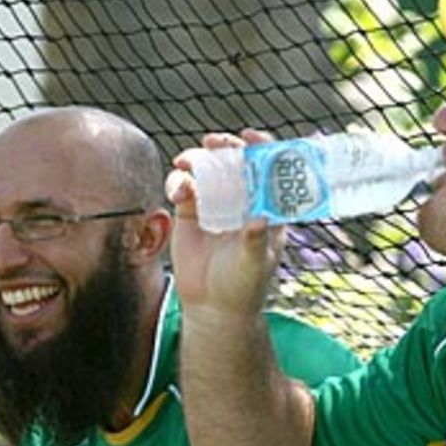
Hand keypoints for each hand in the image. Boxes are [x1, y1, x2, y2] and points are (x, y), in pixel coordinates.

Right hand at [167, 130, 285, 318]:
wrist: (213, 307)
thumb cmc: (243, 286)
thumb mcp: (253, 264)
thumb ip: (256, 241)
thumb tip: (259, 220)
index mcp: (265, 206)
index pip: (268, 169)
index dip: (261, 148)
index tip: (250, 138)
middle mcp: (241, 199)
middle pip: (234, 161)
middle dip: (224, 147)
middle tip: (213, 142)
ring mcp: (215, 203)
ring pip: (206, 169)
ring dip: (196, 159)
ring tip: (185, 161)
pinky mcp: (190, 212)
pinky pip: (183, 186)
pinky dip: (178, 182)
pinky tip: (177, 193)